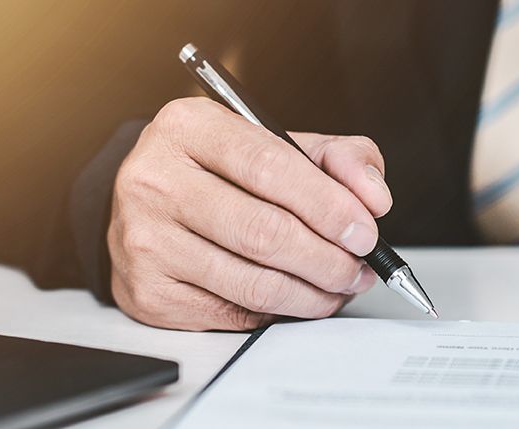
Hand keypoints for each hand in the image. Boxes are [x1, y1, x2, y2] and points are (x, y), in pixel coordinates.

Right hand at [108, 97, 392, 330]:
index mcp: (188, 127)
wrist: (147, 204)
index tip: (365, 231)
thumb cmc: (217, 172)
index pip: (270, 166)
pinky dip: (277, 311)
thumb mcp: (274, 143)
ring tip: (337, 286)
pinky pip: (232, 312)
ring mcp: (146, 239)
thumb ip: (334, 158)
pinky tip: (295, 297)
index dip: (328, 205)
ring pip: (252, 282)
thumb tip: (373, 197)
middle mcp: (156, 180)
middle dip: (327, 258)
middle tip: (357, 268)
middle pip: (263, 232)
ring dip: (311, 293)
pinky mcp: (148, 292)